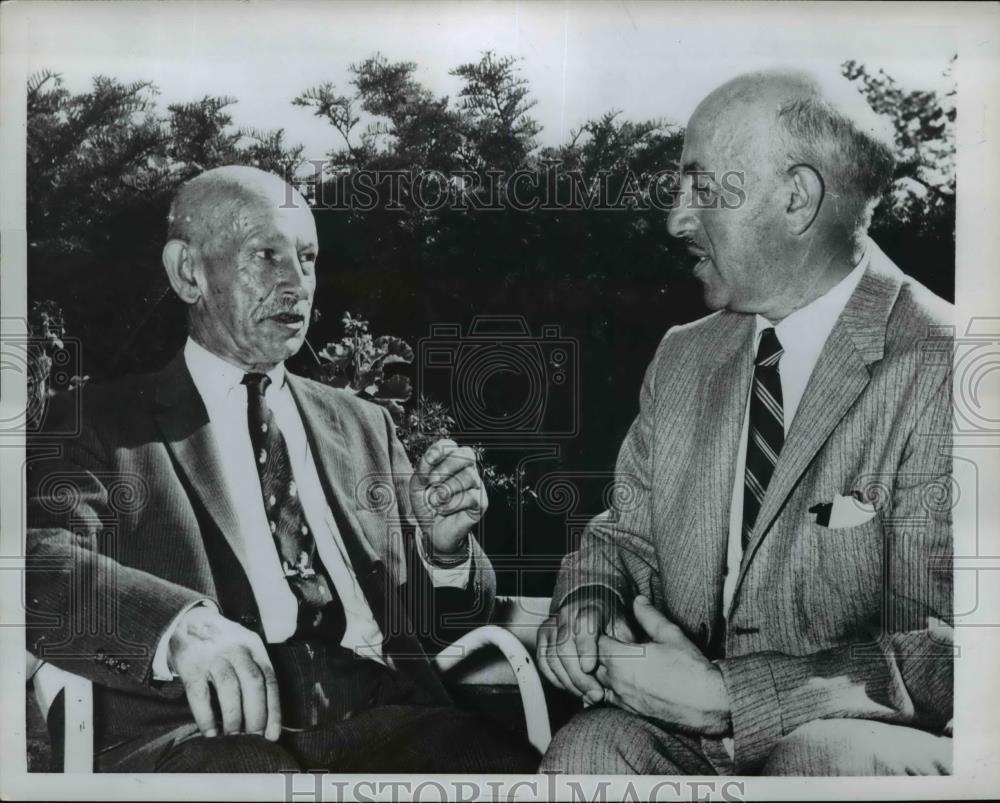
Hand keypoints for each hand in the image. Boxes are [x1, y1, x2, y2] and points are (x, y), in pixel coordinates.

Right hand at [167, 606, 280, 740]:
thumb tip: (267, 714)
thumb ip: (256, 670)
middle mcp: (236, 649)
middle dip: (256, 715)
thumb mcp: (245, 646)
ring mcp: (213, 656)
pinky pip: (200, 695)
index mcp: (254, 646)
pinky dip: (206, 717)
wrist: (188, 621)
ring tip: (234, 736)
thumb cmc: (222, 643)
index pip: (270, 679)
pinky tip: (211, 733)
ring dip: (233, 717)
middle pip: (253, 684)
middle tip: (253, 738)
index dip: (273, 709)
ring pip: (229, 688)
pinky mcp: (191, 666)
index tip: (272, 734)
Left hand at [410, 439, 486, 558]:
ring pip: (469, 476)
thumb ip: (422, 469)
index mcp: (451, 462)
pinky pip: (471, 496)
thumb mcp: (418, 485)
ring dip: (447, 490)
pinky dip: (453, 504)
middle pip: (467, 455)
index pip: (451, 445)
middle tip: (432, 481)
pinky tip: (445, 509)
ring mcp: (476, 486)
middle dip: (446, 466)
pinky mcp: (481, 503)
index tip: (429, 460)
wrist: (432, 531)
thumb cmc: (427, 505)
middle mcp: (467, 470)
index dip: (441, 449)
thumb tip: (431, 457)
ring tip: (436, 501)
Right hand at [536, 590, 635, 703]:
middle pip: (564, 646)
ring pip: (552, 657)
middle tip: (595, 693)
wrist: (591, 606)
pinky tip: (571, 688)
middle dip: (578, 675)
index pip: (584, 626)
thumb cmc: (609, 620)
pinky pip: (543, 662)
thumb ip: (625, 643)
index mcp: (590, 609)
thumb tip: (632, 662)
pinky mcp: (543, 637)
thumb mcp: (623, 626)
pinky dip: (556, 679)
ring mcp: (552, 625)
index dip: (585, 648)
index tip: (590, 668)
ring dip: (569, 681)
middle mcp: (567, 614)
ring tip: (586, 695)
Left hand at [596, 596, 730, 734]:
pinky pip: (607, 699)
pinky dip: (608, 689)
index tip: (608, 628)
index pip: (594, 642)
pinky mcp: (629, 711)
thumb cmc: (690, 668)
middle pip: (590, 663)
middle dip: (596, 652)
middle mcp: (616, 681)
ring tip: (616, 661)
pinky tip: (622, 681)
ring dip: (601, 671)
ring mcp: (621, 698)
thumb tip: (637, 600)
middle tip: (609, 642)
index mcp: (622, 659)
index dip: (598, 633)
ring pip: (596, 682)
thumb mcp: (670, 634)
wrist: (706, 703)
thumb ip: (649, 616)